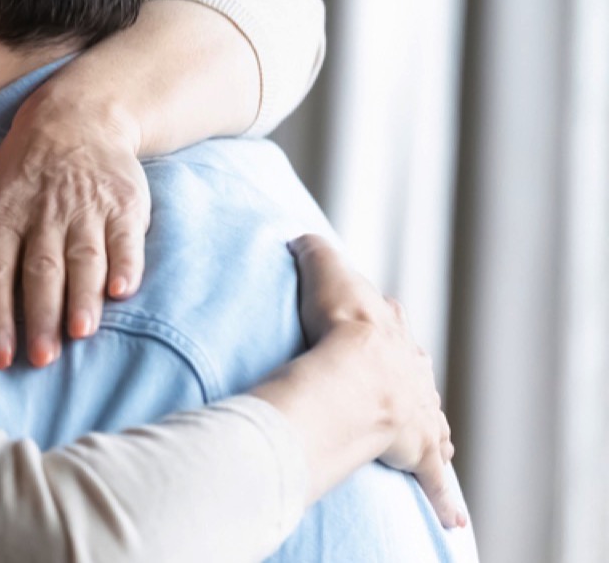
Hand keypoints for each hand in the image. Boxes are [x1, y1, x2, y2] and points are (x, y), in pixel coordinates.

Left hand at [0, 95, 149, 369]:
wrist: (75, 119)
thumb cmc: (19, 177)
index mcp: (0, 220)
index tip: (1, 357)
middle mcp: (40, 216)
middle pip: (40, 271)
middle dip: (40, 316)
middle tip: (42, 359)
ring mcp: (84, 208)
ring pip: (82, 258)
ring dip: (82, 296)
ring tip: (81, 332)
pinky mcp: (122, 203)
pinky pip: (124, 238)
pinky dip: (125, 265)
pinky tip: (123, 291)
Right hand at [289, 235, 466, 528]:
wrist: (359, 373)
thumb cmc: (340, 326)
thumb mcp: (325, 275)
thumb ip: (314, 251)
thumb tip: (301, 235)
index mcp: (390, 332)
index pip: (389, 322)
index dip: (380, 322)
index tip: (375, 322)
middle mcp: (411, 370)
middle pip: (413, 370)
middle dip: (407, 375)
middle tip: (393, 382)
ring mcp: (418, 411)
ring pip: (428, 419)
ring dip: (426, 425)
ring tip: (422, 434)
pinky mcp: (418, 449)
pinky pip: (433, 477)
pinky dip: (442, 495)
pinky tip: (451, 516)